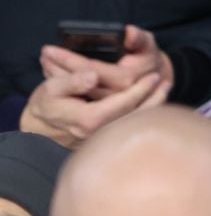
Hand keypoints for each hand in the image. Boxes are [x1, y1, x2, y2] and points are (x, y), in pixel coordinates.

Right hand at [20, 67, 168, 148]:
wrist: (39, 129)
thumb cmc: (46, 106)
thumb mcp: (50, 89)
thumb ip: (72, 82)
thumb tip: (93, 76)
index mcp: (89, 119)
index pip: (123, 103)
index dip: (140, 89)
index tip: (153, 76)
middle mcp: (101, 133)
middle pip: (136, 115)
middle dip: (155, 98)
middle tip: (167, 82)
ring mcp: (105, 138)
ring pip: (136, 123)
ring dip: (153, 106)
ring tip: (165, 89)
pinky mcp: (107, 140)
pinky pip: (130, 126)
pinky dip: (144, 114)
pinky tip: (152, 102)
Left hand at [41, 25, 172, 95]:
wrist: (154, 80)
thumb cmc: (147, 58)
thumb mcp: (147, 45)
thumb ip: (140, 39)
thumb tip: (129, 33)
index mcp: (125, 80)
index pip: (91, 70)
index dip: (69, 60)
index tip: (50, 49)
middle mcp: (115, 97)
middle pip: (79, 83)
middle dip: (58, 67)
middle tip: (44, 54)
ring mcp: (107, 108)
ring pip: (75, 92)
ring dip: (58, 75)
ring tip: (46, 60)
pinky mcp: (100, 113)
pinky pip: (77, 97)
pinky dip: (64, 84)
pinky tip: (54, 72)